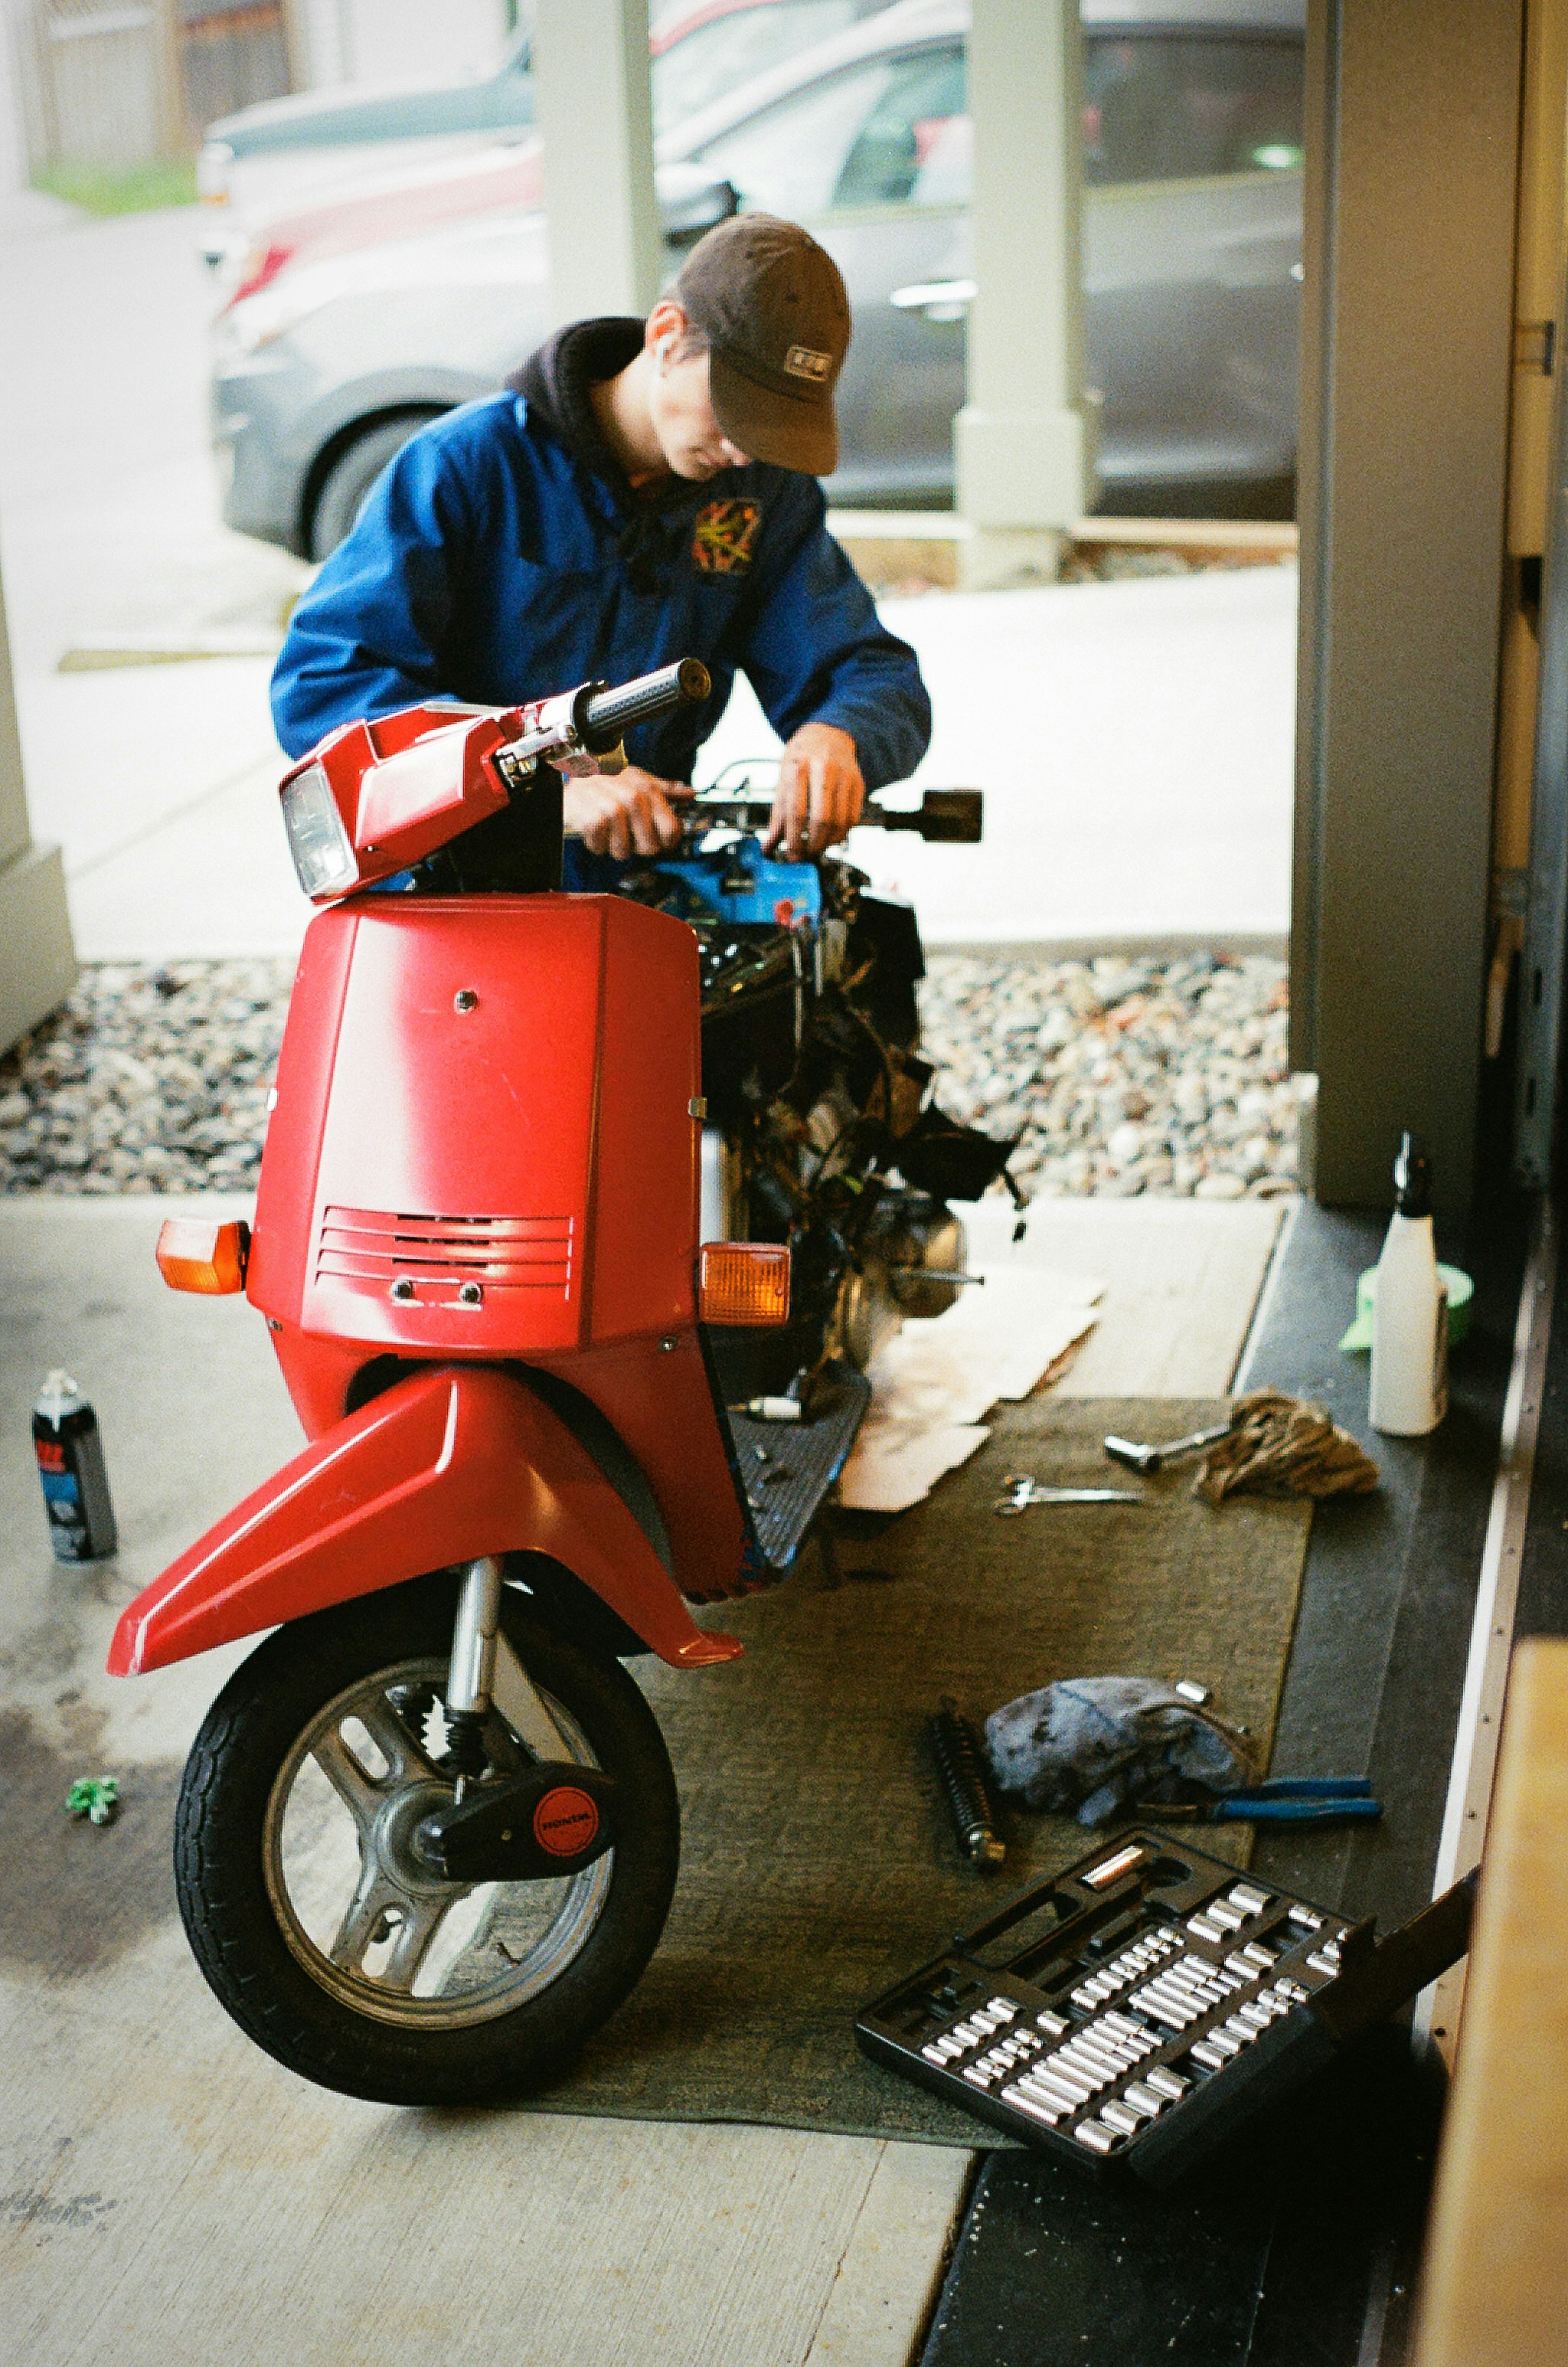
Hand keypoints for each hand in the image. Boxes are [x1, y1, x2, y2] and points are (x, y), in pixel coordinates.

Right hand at [563, 766, 690, 858]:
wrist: (574, 772)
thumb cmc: (611, 779)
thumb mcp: (641, 779)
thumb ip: (667, 790)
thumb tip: (692, 793)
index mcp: (649, 791)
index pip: (671, 832)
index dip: (667, 842)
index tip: (659, 840)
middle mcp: (633, 800)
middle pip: (649, 848)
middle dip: (638, 846)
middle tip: (628, 834)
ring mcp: (612, 810)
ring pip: (623, 852)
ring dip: (614, 845)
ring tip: (609, 828)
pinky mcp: (592, 821)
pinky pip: (601, 848)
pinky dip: (596, 844)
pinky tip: (595, 829)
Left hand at [763, 723, 863, 858]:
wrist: (828, 734)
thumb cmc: (802, 757)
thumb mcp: (783, 779)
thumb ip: (778, 814)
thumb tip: (769, 845)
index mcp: (799, 767)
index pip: (796, 812)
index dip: (794, 840)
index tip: (791, 855)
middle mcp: (823, 769)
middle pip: (822, 820)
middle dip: (813, 845)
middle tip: (805, 856)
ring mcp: (844, 776)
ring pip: (840, 822)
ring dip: (828, 843)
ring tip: (816, 849)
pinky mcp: (858, 783)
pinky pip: (853, 818)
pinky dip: (842, 834)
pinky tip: (831, 838)